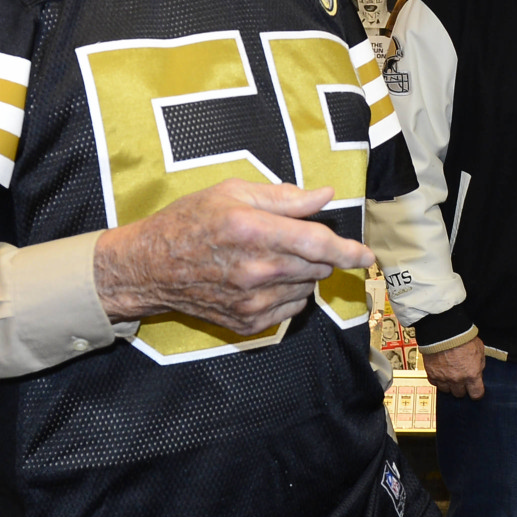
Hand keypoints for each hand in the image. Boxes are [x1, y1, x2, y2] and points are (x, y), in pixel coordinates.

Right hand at [94, 179, 374, 332]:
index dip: (350, 250)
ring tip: (271, 259)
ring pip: (307, 288)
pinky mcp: (247, 322)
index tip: (368, 254)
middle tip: (293, 241)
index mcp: (253, 230)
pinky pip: (291, 309)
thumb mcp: (232, 193)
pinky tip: (264, 280)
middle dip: (320, 254)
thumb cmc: (189, 222)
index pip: (318, 244)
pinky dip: (289, 294)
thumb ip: (284, 197)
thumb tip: (325, 196)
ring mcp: (251, 301)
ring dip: (303, 273)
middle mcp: (256, 270)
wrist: (149, 268)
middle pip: (317, 266)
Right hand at [423, 335, 485, 399]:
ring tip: (450, 375)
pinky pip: (435, 383)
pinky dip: (438, 379)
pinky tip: (440, 372)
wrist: (444, 330)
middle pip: (460, 394)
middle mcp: (457, 379)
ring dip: (449, 385)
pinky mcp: (431, 374)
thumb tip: (477, 371)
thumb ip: (479, 364)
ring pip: (446, 390)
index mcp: (472, 374)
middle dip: (462, 388)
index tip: (475, 389)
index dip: (476, 392)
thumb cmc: (463, 337)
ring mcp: (443, 378)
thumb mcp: (480, 350)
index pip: (476, 394)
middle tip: (462, 379)